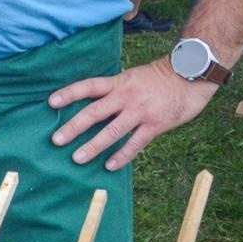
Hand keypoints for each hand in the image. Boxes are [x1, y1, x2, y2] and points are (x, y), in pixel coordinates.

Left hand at [47, 57, 216, 169]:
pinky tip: (109, 166)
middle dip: (74, 127)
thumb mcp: (132, 77)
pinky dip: (122, 156)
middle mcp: (125, 97)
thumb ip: (115, 90)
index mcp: (118, 83)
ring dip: (93, 146)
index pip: (88, 86)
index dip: (69, 94)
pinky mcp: (155, 125)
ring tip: (77, 159)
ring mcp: (140, 112)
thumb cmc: (159, 77)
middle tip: (56, 140)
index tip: (51, 103)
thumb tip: (94, 102)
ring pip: (112, 131)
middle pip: (94, 112)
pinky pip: (135, 143)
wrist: (191, 75)